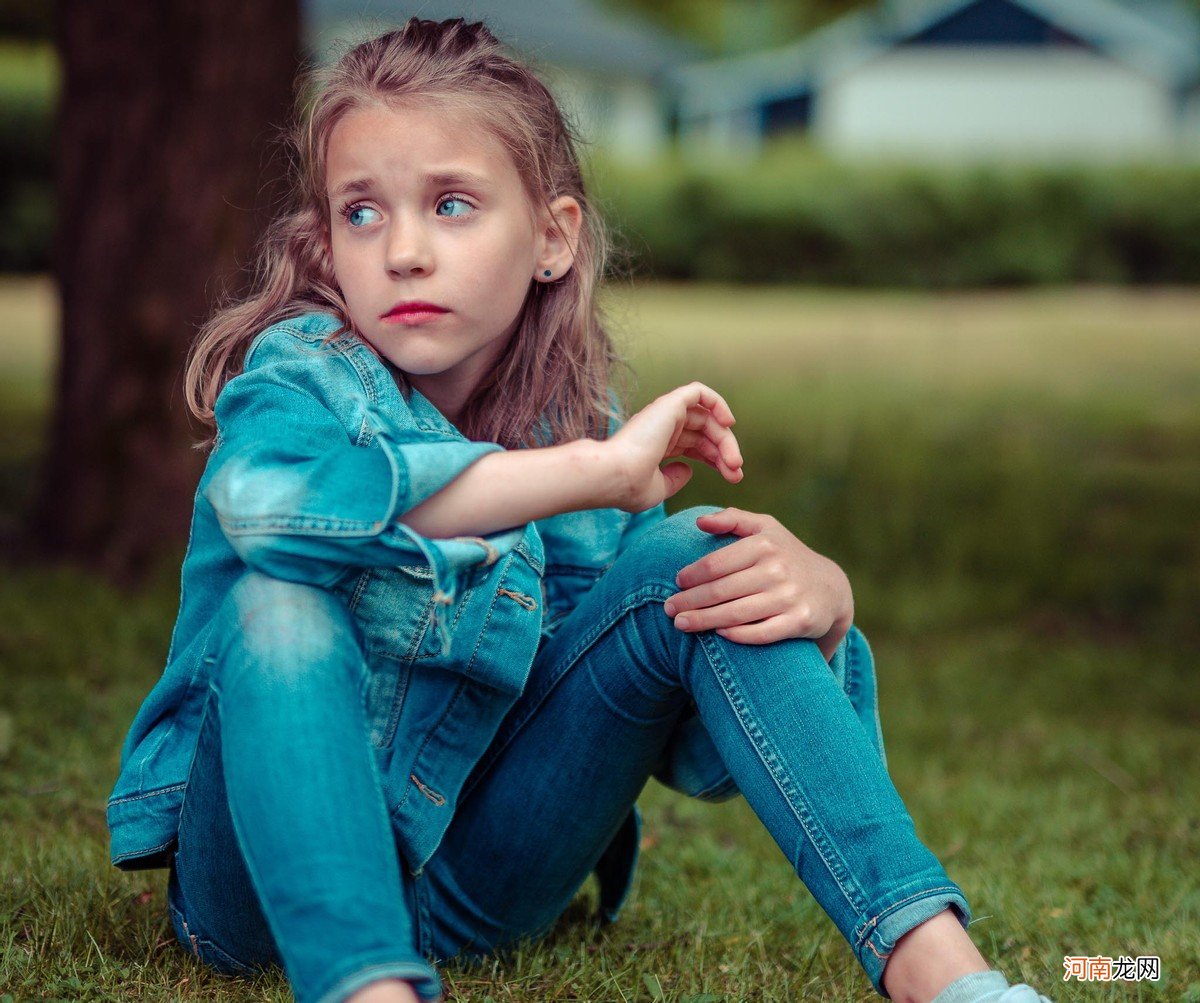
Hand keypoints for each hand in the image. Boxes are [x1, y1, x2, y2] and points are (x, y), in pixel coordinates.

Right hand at [605, 382, 743, 512]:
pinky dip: (717, 402)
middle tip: (736, 473)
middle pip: (705, 433)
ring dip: (725, 438)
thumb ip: (674, 480)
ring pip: (707, 417)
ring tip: (734, 462)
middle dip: (725, 452)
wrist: (613, 476)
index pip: (695, 445)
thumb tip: (688, 469)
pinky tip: (729, 423)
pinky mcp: (669, 404)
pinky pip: (699, 393)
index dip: (716, 460)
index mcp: (657, 446)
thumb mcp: (657, 489)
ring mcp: (664, 414)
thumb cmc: (628, 487)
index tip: (732, 478)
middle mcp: (661, 427)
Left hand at [663, 507, 852, 660]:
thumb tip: (700, 522)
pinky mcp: (800, 622)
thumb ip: (732, 519)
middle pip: (721, 590)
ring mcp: (789, 597)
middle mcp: (777, 569)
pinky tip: (718, 634)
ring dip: (704, 621)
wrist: (830, 588)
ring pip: (736, 613)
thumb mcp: (765, 528)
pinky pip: (762, 632)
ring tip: (681, 625)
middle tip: (668, 609)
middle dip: (690, 601)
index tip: (676, 583)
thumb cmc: (785, 555)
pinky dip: (737, 635)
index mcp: (764, 544)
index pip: (716, 563)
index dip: (692, 575)